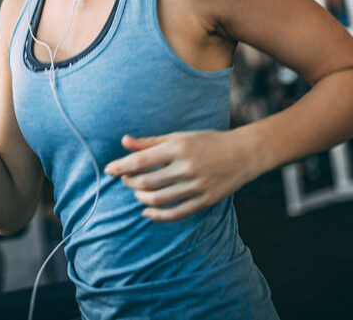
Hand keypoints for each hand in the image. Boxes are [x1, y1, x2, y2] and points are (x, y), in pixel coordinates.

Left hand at [104, 131, 257, 220]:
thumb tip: (124, 142)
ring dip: (141, 198)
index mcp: (178, 148)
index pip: (141, 161)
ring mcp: (197, 186)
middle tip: (126, 179)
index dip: (121, 167)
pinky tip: (147, 211)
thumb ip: (150, 142)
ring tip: (137, 192)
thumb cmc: (207, 141)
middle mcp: (187, 167)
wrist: (244, 153)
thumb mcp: (179, 137)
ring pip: (158, 200)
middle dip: (130, 182)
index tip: (108, 170)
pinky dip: (157, 215)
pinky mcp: (205, 201)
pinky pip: (176, 213)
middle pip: (146, 183)